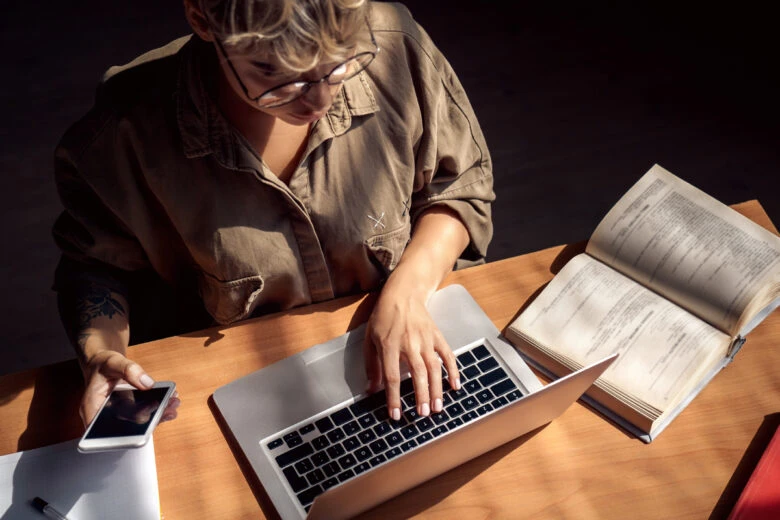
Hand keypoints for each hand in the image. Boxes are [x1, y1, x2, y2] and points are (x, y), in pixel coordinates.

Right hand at [81, 350, 179, 425]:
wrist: (104, 365)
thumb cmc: (103, 364)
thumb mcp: (112, 362)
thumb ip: (128, 370)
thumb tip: (147, 383)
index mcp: (93, 407)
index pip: (110, 423)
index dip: (130, 419)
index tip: (150, 411)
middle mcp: (106, 416)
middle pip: (129, 425)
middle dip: (152, 418)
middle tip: (169, 407)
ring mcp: (119, 415)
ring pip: (140, 422)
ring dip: (159, 415)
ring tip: (174, 404)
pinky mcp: (130, 412)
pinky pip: (145, 415)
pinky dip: (159, 409)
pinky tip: (171, 402)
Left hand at [364, 279, 460, 420]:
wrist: (403, 293)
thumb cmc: (384, 317)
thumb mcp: (370, 339)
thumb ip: (371, 365)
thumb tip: (371, 390)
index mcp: (390, 346)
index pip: (392, 377)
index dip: (394, 398)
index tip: (396, 415)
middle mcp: (409, 344)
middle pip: (418, 374)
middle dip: (421, 396)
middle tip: (423, 414)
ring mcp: (426, 340)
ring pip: (434, 367)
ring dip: (437, 389)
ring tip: (438, 407)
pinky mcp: (437, 336)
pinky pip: (447, 355)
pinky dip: (453, 370)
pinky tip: (455, 385)